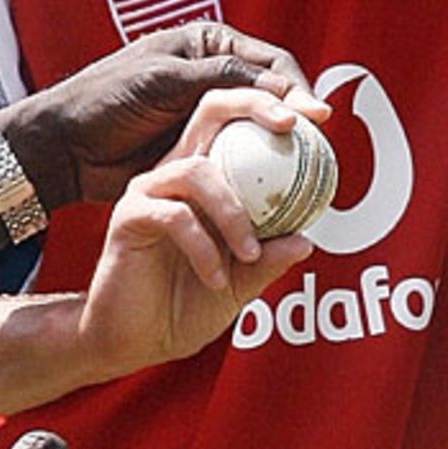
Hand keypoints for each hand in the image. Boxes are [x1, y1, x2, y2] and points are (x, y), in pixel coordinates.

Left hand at [3, 20, 327, 209]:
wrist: (64, 146)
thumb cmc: (106, 99)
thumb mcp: (165, 81)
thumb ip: (223, 80)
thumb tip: (285, 90)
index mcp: (210, 45)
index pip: (272, 62)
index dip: (298, 88)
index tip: (313, 118)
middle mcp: (217, 77)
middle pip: (275, 97)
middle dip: (299, 122)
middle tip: (319, 152)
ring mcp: (210, 116)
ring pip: (261, 133)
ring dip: (284, 154)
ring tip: (309, 178)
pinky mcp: (202, 151)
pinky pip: (240, 162)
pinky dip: (259, 177)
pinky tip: (276, 195)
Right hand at [77, 87, 314, 380]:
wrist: (132, 343)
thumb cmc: (183, 307)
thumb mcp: (240, 285)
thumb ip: (267, 261)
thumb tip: (306, 240)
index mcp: (206, 179)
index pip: (238, 123)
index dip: (273, 108)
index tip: (319, 116)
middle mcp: (176, 172)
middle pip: (211, 110)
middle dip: (253, 105)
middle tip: (290, 126)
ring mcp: (150, 191)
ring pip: (197, 170)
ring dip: (233, 212)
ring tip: (249, 255)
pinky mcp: (129, 216)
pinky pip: (174, 215)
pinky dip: (203, 248)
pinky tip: (216, 279)